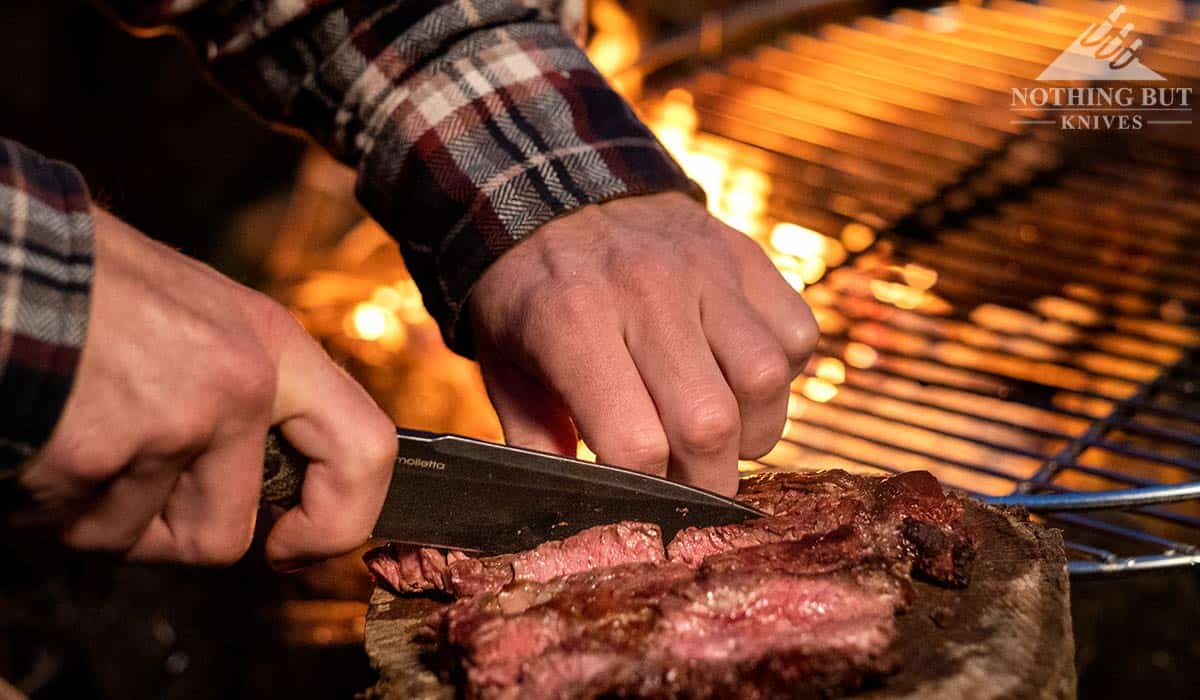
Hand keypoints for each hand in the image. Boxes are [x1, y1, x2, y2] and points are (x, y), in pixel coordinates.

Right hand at [19, 208, 395, 566]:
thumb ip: (244, 390)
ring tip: (72, 431)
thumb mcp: (200, 314)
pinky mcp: (97, 453)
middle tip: (139, 506)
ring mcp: (171, 422)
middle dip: (173, 535)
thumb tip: (261, 473)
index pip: (366, 451)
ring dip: (96, 510)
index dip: (338, 522)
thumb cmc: (86, 283)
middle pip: (226, 534)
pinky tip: (39, 437)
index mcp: (271, 346)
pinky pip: (73, 525)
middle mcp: (238, 384)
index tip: (292, 544)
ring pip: (135, 537)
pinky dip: (47, 501)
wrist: (3, 252)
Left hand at [470, 192, 816, 495]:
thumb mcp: (507, 371)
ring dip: (754, 430)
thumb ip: (536, 449)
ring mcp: (702, 270)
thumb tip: (573, 519)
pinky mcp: (743, 255)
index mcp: (571, 325)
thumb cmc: (530, 298)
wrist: (557, 189)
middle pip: (711, 423)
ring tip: (722, 434)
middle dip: (708, 483)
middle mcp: (644, 293)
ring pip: (766, 379)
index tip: (642, 502)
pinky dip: (784, 372)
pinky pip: (798, 333)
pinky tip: (741, 376)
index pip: (636, 443)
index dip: (646, 494)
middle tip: (690, 488)